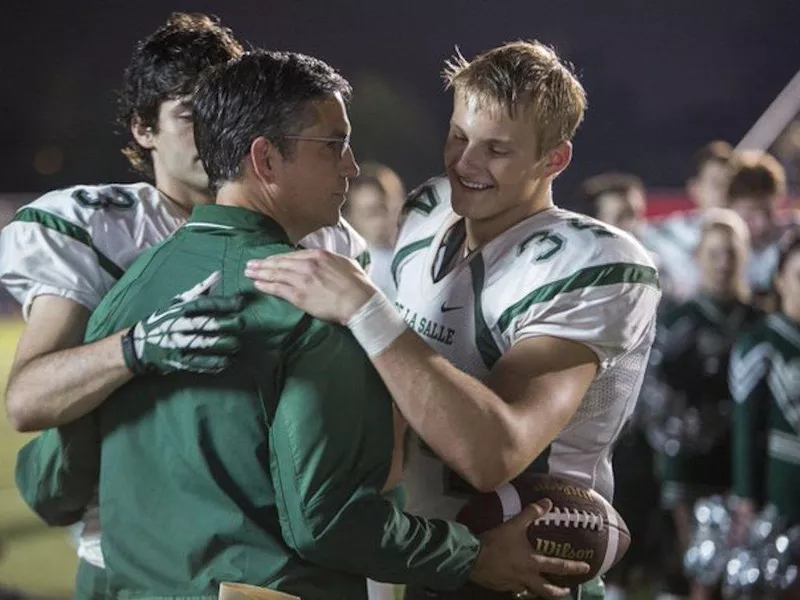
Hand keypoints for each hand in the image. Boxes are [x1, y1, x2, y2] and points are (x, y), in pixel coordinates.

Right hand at [123, 271, 244, 374]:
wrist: (137, 345)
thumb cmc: (163, 320)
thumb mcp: (177, 303)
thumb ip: (200, 291)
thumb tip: (218, 276)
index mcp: (179, 309)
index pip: (203, 304)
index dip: (222, 303)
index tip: (240, 302)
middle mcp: (177, 325)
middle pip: (201, 323)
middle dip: (222, 323)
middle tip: (241, 323)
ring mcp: (175, 344)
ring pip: (199, 344)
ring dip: (219, 345)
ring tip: (236, 345)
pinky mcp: (175, 361)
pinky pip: (195, 363)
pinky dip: (210, 364)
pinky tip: (225, 363)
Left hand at [244, 249, 376, 324]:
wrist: (360, 302)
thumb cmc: (358, 285)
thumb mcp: (345, 263)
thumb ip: (331, 260)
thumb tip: (326, 261)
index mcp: (319, 255)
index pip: (293, 255)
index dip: (279, 258)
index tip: (269, 259)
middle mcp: (308, 265)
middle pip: (280, 262)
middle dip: (263, 263)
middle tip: (250, 264)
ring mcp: (302, 280)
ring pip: (275, 274)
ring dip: (260, 273)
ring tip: (248, 272)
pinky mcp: (300, 296)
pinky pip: (278, 289)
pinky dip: (266, 285)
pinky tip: (257, 284)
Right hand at [469, 499, 589, 598]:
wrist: (472, 559)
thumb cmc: (496, 543)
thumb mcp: (514, 525)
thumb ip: (531, 513)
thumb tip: (548, 502)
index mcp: (533, 563)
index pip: (559, 567)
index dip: (574, 567)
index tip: (586, 568)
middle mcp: (527, 577)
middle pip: (548, 591)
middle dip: (559, 592)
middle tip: (567, 591)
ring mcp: (515, 585)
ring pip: (532, 593)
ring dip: (540, 592)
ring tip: (543, 589)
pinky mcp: (503, 587)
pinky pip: (516, 590)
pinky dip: (520, 588)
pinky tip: (518, 584)